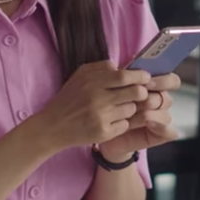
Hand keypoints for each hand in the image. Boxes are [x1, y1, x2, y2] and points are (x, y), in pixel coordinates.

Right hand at [33, 62, 150, 150]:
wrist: (54, 126)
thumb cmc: (69, 98)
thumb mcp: (80, 76)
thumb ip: (101, 67)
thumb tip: (120, 66)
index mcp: (92, 82)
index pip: (124, 76)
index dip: (140, 76)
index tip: (146, 77)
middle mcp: (98, 99)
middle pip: (135, 93)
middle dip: (141, 92)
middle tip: (139, 93)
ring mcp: (101, 117)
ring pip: (131, 109)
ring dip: (129, 108)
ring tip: (118, 108)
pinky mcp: (103, 133)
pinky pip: (125, 125)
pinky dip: (121, 122)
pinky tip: (111, 121)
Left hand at [98, 73, 180, 159]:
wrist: (100, 132)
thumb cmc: (108, 107)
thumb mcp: (114, 89)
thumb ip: (125, 76)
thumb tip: (131, 62)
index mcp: (154, 88)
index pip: (170, 80)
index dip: (162, 80)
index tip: (146, 81)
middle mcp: (160, 102)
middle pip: (166, 97)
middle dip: (150, 98)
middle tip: (137, 99)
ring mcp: (161, 118)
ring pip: (165, 113)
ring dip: (147, 113)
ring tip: (129, 117)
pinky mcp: (160, 134)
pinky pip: (170, 131)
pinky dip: (159, 127)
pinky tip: (147, 124)